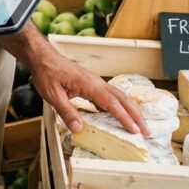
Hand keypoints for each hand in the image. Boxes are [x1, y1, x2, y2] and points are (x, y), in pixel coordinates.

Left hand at [28, 48, 148, 135]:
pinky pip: (109, 96)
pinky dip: (118, 106)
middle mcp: (96, 82)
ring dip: (130, 111)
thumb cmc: (46, 72)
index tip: (135, 131)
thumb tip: (80, 129)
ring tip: (138, 126)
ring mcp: (95, 82)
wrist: (42, 56)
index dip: (124, 118)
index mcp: (89, 84)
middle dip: (136, 115)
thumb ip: (66, 112)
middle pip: (122, 99)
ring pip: (118, 96)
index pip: (112, 103)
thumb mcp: (52, 95)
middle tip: (146, 131)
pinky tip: (117, 117)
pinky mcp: (90, 84)